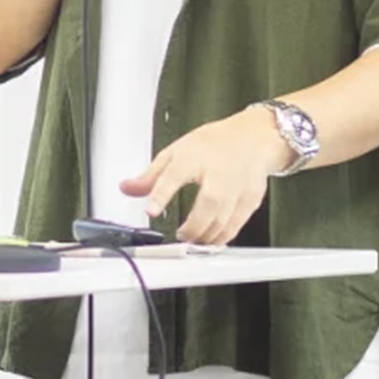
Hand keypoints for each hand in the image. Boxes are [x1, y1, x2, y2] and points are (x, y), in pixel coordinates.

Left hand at [120, 107, 295, 245]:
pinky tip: (211, 239)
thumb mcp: (176, 152)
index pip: (174, 175)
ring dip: (205, 236)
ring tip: (192, 239)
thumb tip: (126, 188)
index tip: (151, 211)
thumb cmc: (213, 144)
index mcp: (193, 157)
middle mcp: (218, 171)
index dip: (161, 194)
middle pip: (207, 203)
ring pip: (223, 218)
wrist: (252, 139)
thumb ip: (151, 175)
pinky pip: (237, 224)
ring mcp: (237, 186)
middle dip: (192, 226)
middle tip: (180, 236)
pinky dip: (223, 236)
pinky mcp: (251, 198)